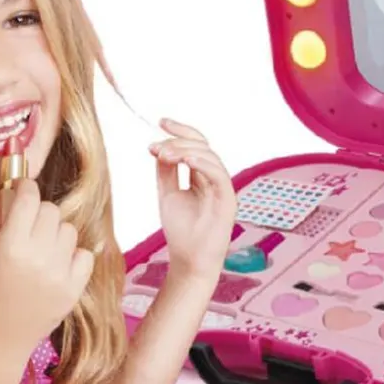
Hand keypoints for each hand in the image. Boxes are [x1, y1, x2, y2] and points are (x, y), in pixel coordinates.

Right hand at [0, 178, 94, 357]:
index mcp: (10, 247)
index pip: (29, 198)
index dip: (25, 187)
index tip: (21, 190)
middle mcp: (38, 258)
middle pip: (51, 210)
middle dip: (37, 212)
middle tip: (25, 226)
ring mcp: (60, 274)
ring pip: (68, 230)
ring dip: (55, 232)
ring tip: (39, 248)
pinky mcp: (74, 289)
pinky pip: (85, 254)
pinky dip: (73, 254)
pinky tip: (55, 263)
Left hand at [148, 118, 236, 283]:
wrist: (188, 261)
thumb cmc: (181, 231)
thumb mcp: (167, 193)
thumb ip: (165, 170)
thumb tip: (158, 146)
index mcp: (202, 176)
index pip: (195, 145)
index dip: (180, 130)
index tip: (160, 122)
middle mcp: (214, 178)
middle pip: (202, 146)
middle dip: (177, 142)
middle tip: (156, 148)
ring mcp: (222, 188)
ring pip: (210, 156)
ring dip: (185, 150)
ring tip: (165, 155)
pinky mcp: (228, 199)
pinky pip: (218, 174)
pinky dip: (202, 163)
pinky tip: (185, 160)